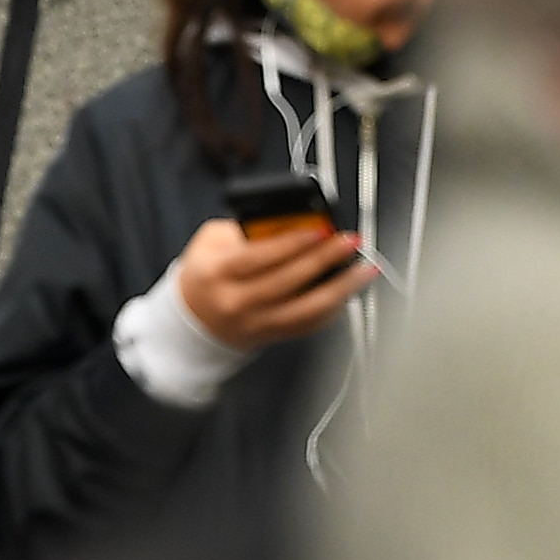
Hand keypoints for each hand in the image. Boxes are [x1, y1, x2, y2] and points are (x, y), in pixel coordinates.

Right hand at [170, 216, 373, 349]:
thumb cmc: (207, 272)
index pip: (260, 257)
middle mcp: (236, 303)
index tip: (321, 230)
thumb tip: (296, 222)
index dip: (293, 243)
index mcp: (217, 273)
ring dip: (341, 288)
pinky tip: (350, 291)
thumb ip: (249, 229)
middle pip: (289, 281)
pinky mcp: (272, 336)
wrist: (194, 316)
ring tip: (364, 269)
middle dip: (325, 259)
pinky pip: (309, 324)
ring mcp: (256, 324)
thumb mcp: (213, 240)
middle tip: (350, 241)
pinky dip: (334, 308)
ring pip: (306, 309)